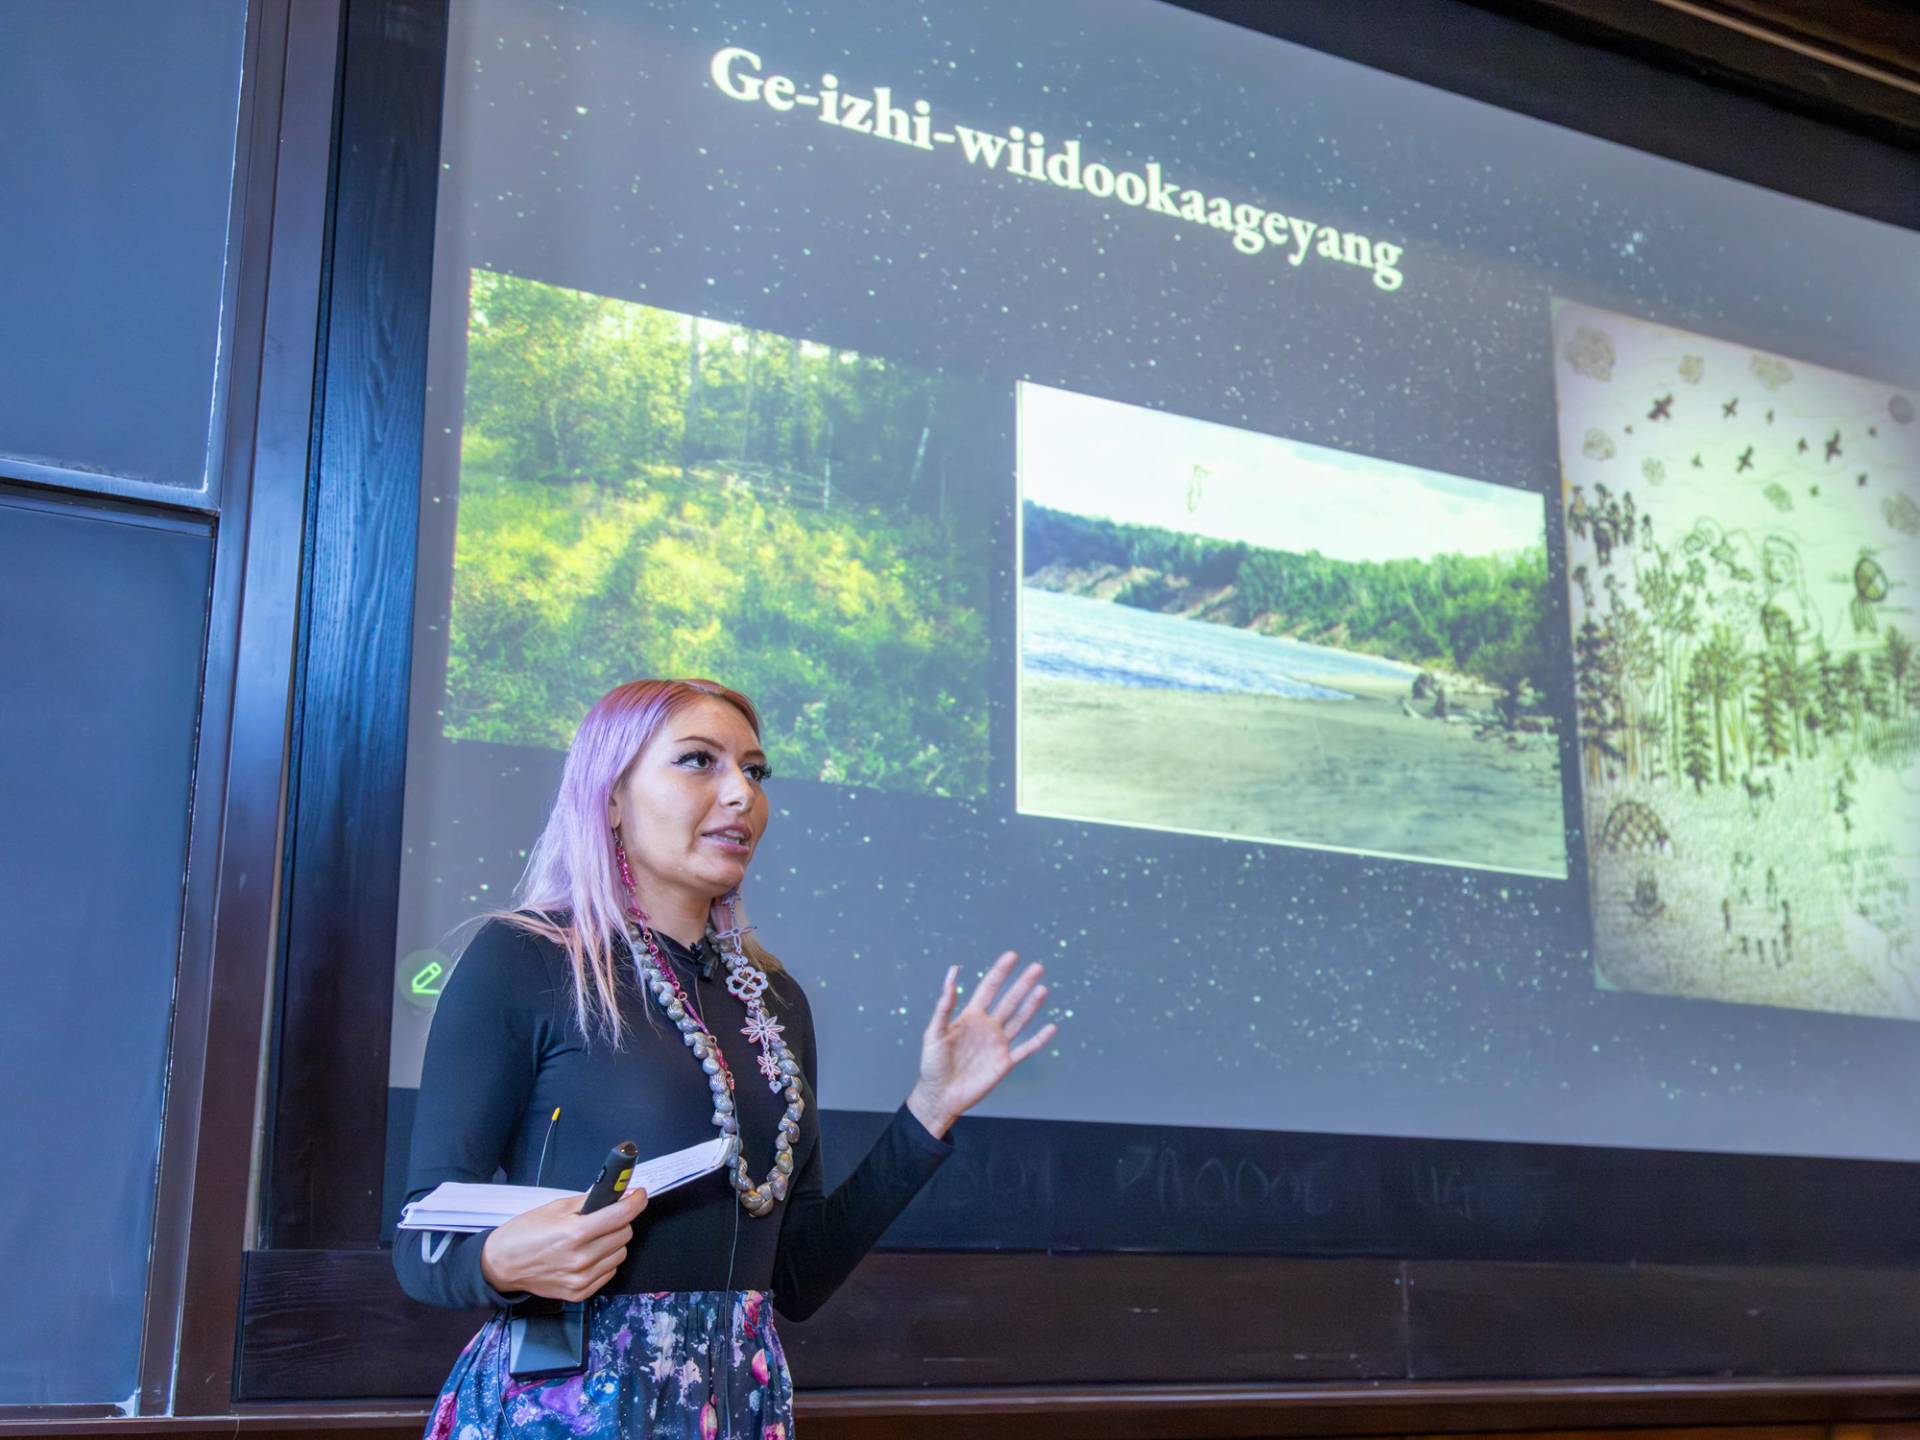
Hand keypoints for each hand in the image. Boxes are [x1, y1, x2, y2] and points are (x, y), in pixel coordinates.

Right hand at [479, 1183, 647, 1301]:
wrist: (502, 1265)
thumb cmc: (526, 1232)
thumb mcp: (556, 1208)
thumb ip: (590, 1201)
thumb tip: (618, 1194)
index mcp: (574, 1233)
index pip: (620, 1215)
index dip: (635, 1201)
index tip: (639, 1195)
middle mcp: (581, 1259)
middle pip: (624, 1234)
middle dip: (620, 1220)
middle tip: (607, 1216)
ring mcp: (581, 1279)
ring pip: (620, 1253)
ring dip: (613, 1241)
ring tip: (594, 1236)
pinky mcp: (580, 1293)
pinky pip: (609, 1271)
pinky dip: (605, 1260)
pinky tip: (589, 1253)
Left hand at [907, 951, 1056, 1139]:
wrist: (939, 1096)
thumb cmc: (932, 1065)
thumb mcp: (934, 1032)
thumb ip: (945, 1005)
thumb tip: (952, 975)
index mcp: (970, 1017)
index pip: (988, 988)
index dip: (1000, 972)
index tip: (1012, 956)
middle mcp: (987, 1027)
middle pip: (1009, 1001)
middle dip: (1022, 983)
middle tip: (1038, 967)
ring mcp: (997, 1044)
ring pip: (1019, 1020)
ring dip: (1032, 1005)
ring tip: (1043, 989)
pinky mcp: (1005, 1063)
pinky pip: (1026, 1049)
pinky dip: (1039, 1039)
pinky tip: (1051, 1027)